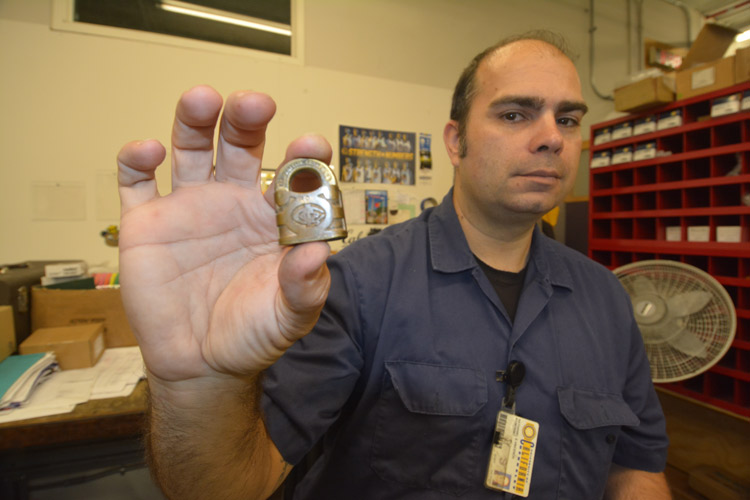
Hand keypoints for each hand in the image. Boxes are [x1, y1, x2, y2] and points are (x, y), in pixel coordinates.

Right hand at [117, 86, 331, 383]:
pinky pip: (137, 181)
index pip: (292, 175)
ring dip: (195, 120)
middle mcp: (233, 201)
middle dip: (247, 119)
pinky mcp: (146, 222)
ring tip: (203, 100)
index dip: (303, 157)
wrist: (201, 364)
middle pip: (240, 144)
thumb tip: (318, 252)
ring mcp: (189, 207)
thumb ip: (306, 287)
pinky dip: (137, 159)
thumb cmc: (252, 334)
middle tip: (254, 103)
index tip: (311, 144)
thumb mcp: (289, 317)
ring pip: (192, 148)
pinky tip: (148, 152)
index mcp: (273, 217)